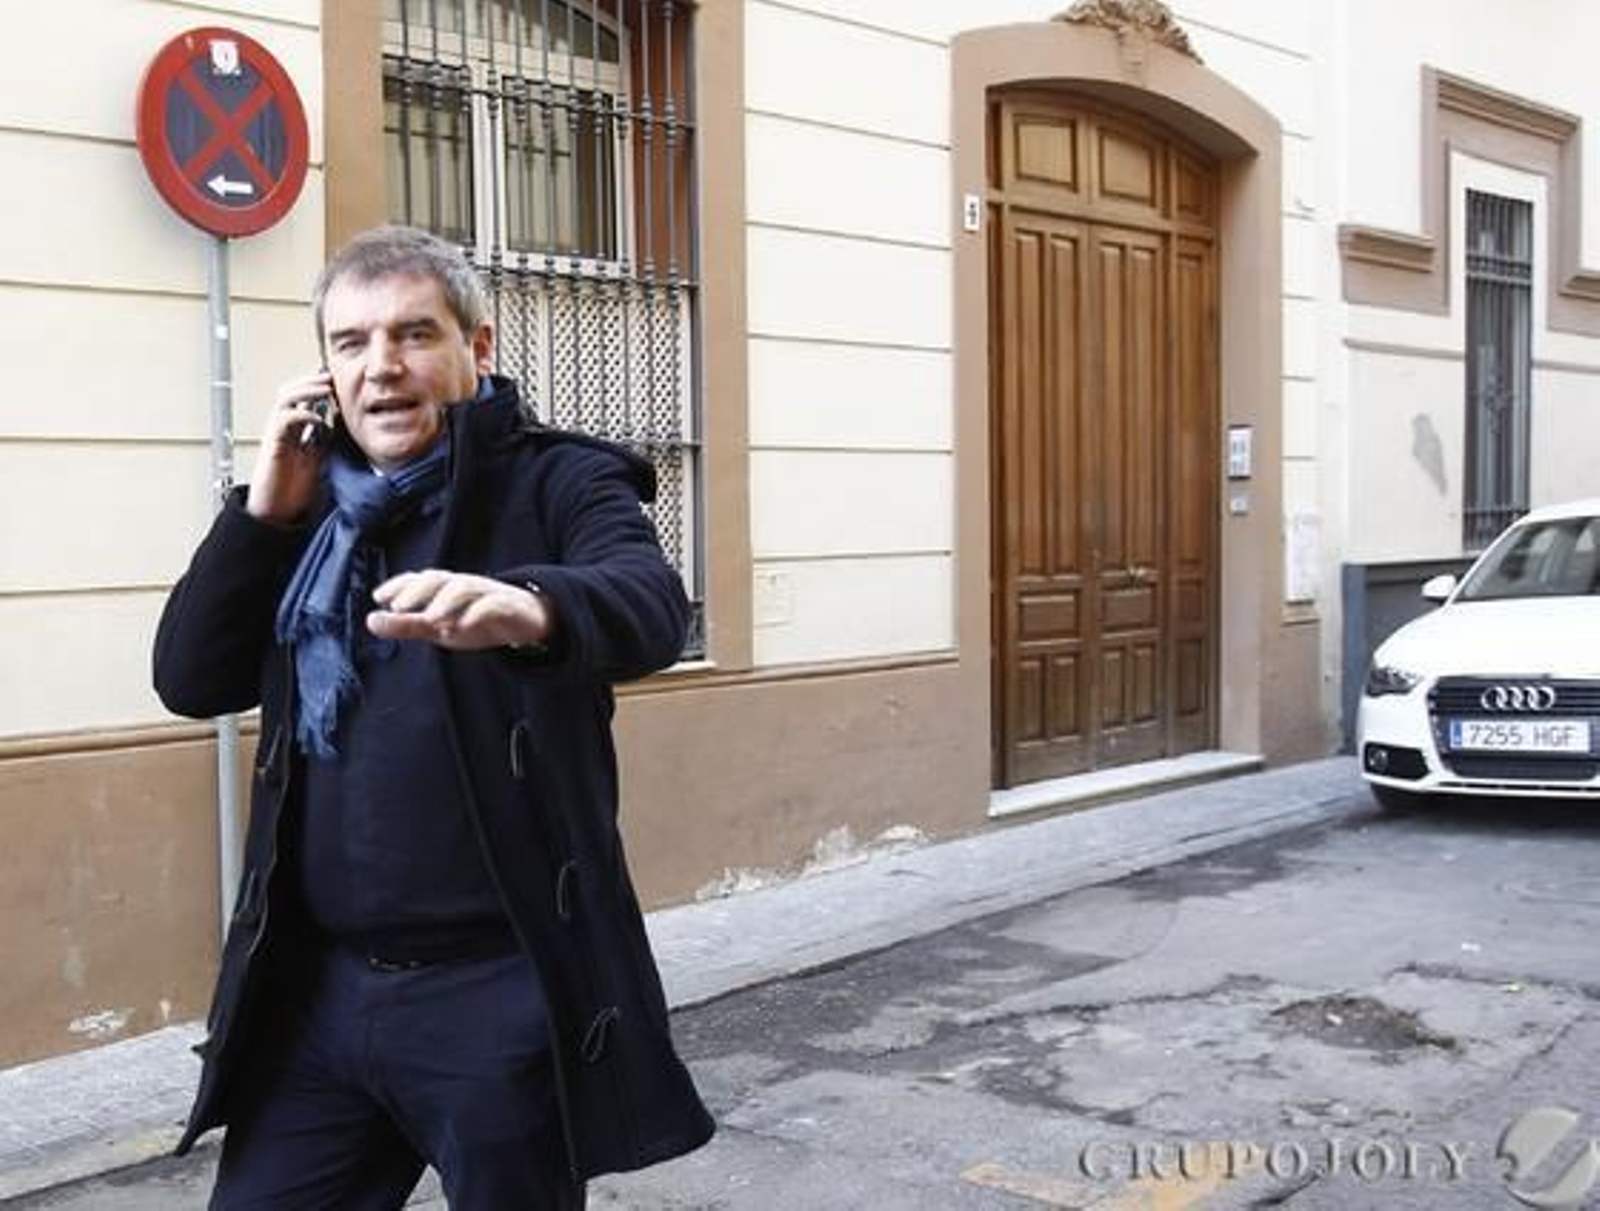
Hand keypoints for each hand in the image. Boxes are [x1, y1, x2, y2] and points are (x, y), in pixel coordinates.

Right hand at [246, 370, 336, 523]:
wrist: (276, 511)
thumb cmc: (294, 488)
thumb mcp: (318, 456)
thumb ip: (326, 439)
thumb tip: (344, 424)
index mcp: (293, 429)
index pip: (301, 396)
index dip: (317, 385)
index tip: (338, 381)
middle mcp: (281, 427)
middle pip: (290, 389)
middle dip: (311, 380)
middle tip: (332, 378)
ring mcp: (275, 434)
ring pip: (284, 397)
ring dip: (306, 389)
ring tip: (327, 388)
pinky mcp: (272, 445)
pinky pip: (283, 419)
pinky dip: (301, 413)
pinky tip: (317, 417)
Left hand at [368, 571, 554, 650]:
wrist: (525, 620)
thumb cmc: (476, 619)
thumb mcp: (438, 626)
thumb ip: (407, 624)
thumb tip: (371, 620)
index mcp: (446, 588)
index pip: (420, 580)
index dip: (399, 585)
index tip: (378, 597)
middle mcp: (464, 585)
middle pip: (440, 579)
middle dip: (418, 591)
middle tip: (398, 607)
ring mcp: (486, 593)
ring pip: (464, 589)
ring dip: (445, 602)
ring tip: (429, 619)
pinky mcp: (507, 606)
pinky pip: (492, 606)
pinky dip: (476, 613)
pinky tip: (463, 626)